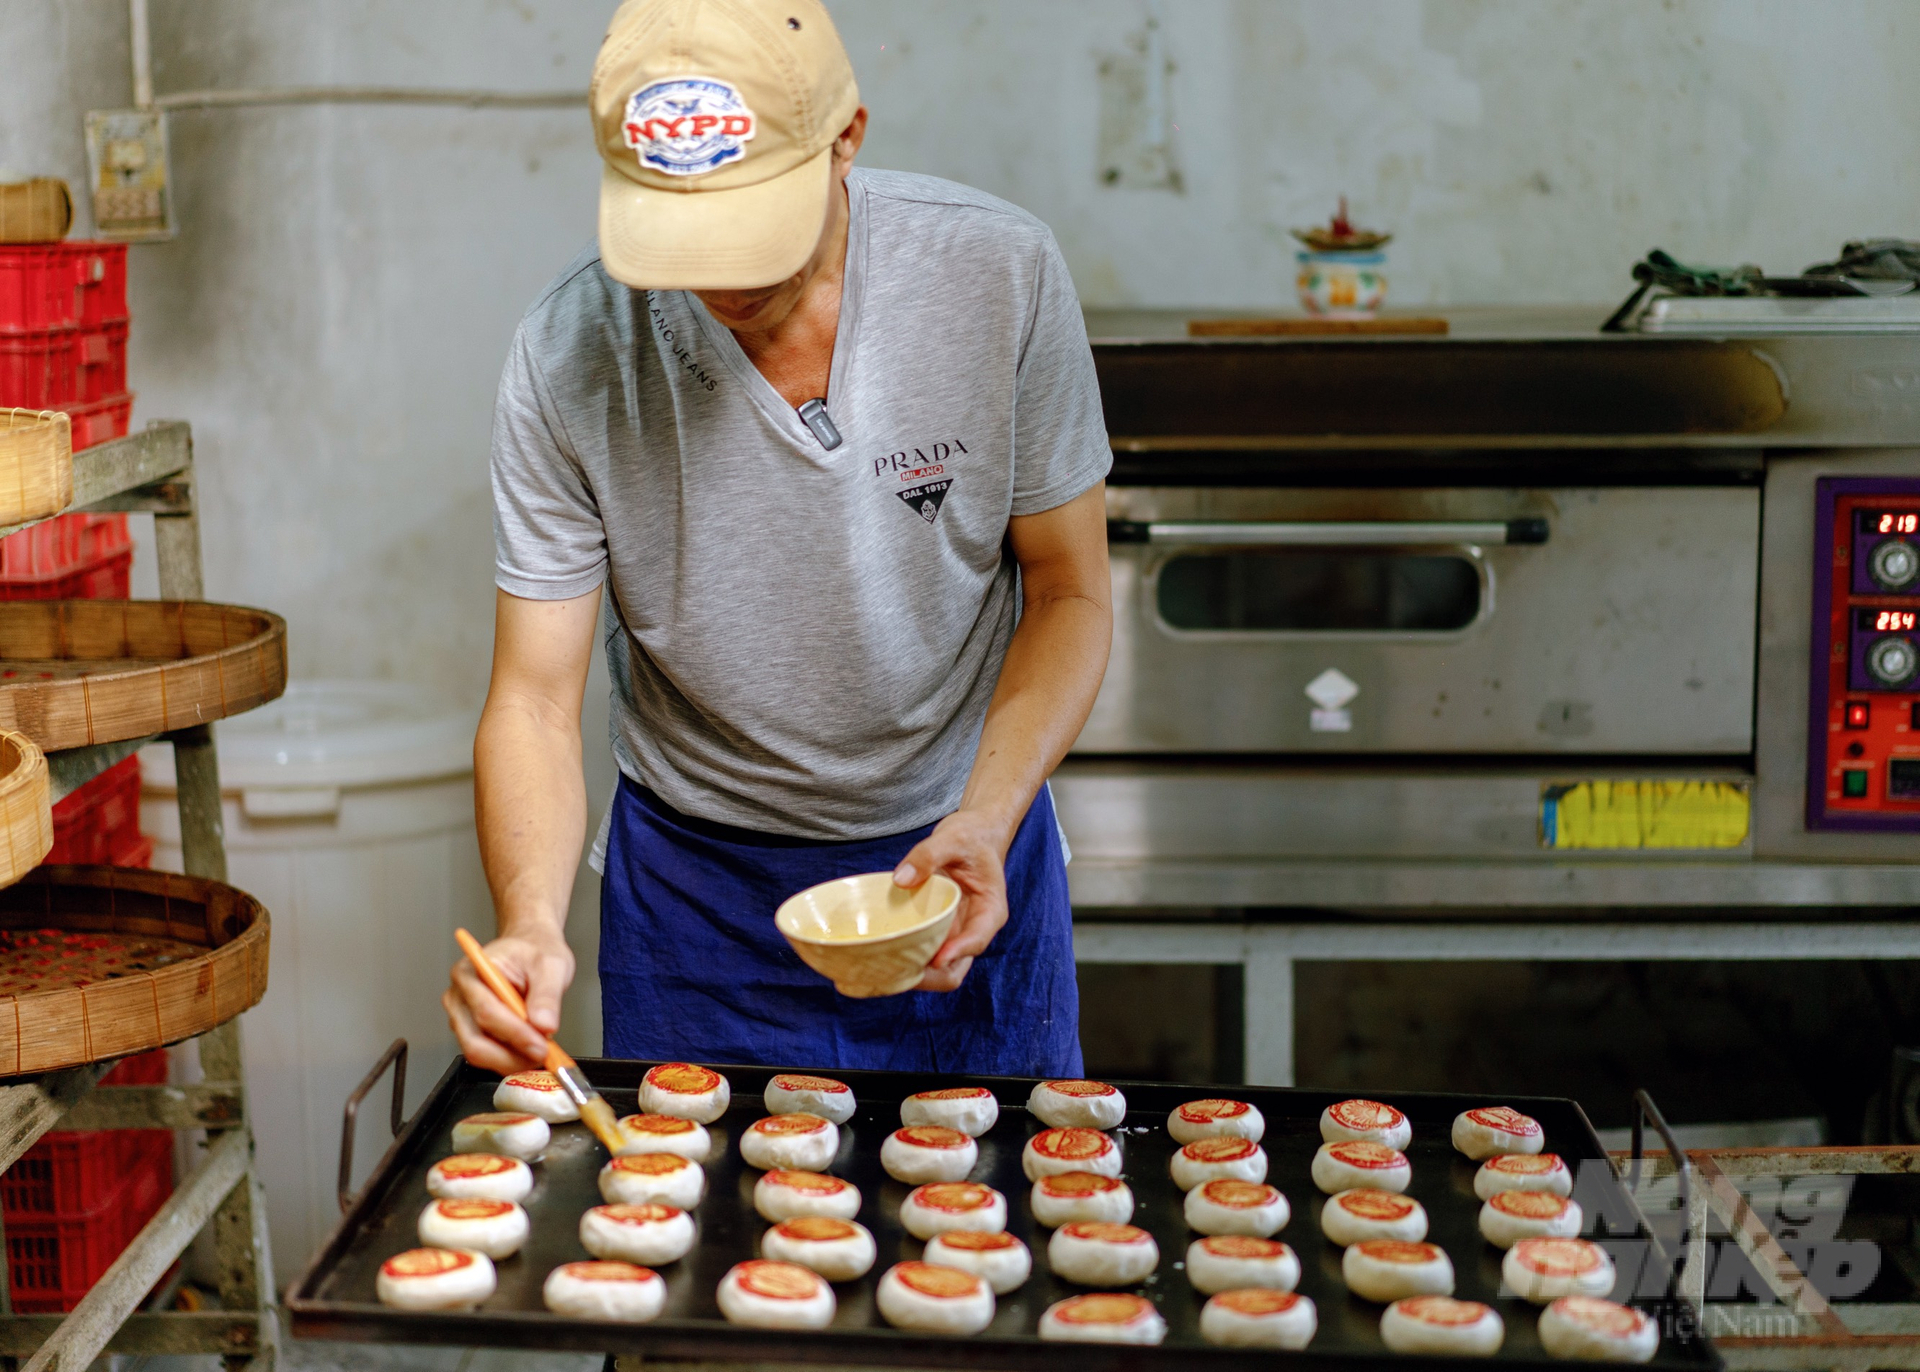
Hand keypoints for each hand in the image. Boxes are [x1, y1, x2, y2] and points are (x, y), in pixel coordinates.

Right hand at [442, 928, 575, 1073]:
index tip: (540, 1045)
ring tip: (540, 1050)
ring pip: (479, 1052)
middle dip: (511, 1055)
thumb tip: (544, 1025)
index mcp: (472, 971)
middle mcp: (459, 996)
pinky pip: (486, 1054)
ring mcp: (462, 1016)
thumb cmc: (534, 950)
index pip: (486, 1011)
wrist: (531, 948)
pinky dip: (509, 1058)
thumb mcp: (551, 965)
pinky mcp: (471, 1030)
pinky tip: (529, 1050)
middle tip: (543, 1055)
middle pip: (475, 1040)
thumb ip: (547, 995)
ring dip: (511, 1059)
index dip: (514, 1033)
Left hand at [893, 809, 1011, 991]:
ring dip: (913, 974)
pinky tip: (879, 958)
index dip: (956, 953)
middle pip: (955, 969)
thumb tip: (901, 879)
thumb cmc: (970, 836)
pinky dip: (904, 962)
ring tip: (881, 970)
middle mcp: (973, 929)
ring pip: (937, 971)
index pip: (976, 940)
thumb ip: (928, 854)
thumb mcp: (952, 837)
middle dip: (928, 976)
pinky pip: (922, 956)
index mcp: (989, 910)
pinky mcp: (936, 932)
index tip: (933, 960)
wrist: (973, 835)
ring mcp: (954, 935)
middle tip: (895, 970)